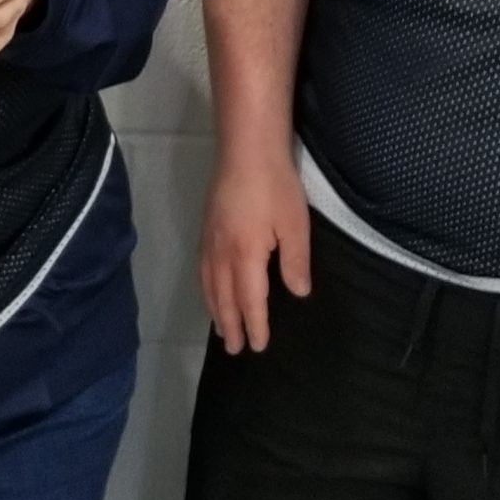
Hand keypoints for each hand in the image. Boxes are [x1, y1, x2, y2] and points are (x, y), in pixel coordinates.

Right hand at [199, 150, 312, 353]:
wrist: (245, 150)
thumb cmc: (275, 186)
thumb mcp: (295, 224)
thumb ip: (295, 262)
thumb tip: (297, 293)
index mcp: (246, 256)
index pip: (249, 301)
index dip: (254, 325)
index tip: (258, 347)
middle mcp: (222, 254)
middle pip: (224, 298)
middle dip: (231, 325)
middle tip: (235, 349)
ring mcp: (210, 240)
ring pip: (210, 285)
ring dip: (215, 310)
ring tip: (221, 329)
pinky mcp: (206, 228)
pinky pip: (203, 269)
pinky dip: (206, 288)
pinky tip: (210, 290)